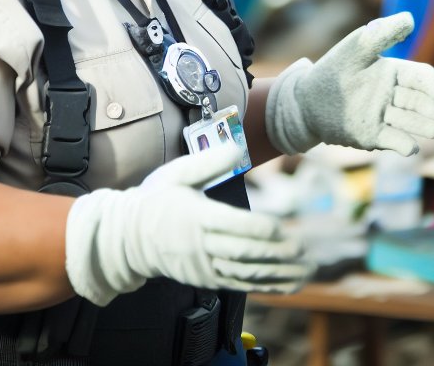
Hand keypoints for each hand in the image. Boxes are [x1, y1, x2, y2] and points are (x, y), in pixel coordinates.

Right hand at [65, 145, 309, 305]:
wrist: (128, 238)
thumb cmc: (156, 199)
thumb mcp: (176, 173)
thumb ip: (208, 161)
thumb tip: (238, 147)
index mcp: (194, 216)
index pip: (231, 226)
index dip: (258, 229)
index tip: (281, 228)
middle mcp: (199, 245)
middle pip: (242, 252)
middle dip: (274, 254)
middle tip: (303, 251)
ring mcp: (202, 266)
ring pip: (244, 272)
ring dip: (277, 273)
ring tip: (305, 270)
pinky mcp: (206, 279)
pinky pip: (240, 284)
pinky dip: (266, 285)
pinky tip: (289, 283)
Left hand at [265, 11, 433, 155]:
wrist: (305, 101)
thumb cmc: (333, 69)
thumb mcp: (356, 47)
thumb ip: (381, 34)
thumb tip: (410, 19)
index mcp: (392, 72)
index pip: (422, 78)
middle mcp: (392, 95)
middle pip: (422, 102)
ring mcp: (384, 116)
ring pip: (413, 122)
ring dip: (426, 126)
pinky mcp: (373, 136)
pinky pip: (396, 141)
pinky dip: (406, 145)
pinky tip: (410, 146)